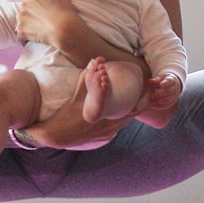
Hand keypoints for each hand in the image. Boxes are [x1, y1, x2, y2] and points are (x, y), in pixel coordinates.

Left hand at [5, 0, 76, 47]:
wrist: (65, 30)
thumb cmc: (64, 12)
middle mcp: (24, 8)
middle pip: (22, 12)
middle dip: (29, 16)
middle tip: (40, 21)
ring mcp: (21, 21)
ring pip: (21, 23)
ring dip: (27, 27)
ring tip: (38, 30)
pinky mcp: (22, 32)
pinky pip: (20, 36)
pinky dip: (24, 38)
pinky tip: (31, 40)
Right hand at [20, 71, 142, 150]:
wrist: (55, 135)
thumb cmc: (66, 113)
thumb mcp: (78, 94)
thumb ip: (88, 78)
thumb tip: (95, 61)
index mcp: (110, 118)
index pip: (136, 109)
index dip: (143, 100)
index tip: (148, 91)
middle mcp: (111, 129)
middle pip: (131, 116)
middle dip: (136, 105)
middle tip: (142, 94)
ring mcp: (107, 136)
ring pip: (123, 123)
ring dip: (126, 114)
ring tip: (129, 103)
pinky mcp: (102, 141)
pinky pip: (114, 130)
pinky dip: (116, 122)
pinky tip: (113, 116)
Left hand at [145, 73, 182, 110]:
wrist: (172, 84)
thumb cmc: (163, 80)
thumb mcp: (160, 77)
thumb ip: (156, 79)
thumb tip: (150, 81)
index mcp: (172, 80)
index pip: (169, 81)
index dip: (165, 84)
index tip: (160, 85)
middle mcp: (175, 88)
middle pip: (168, 92)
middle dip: (159, 94)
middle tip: (151, 95)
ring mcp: (175, 95)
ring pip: (168, 100)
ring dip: (159, 101)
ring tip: (150, 101)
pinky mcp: (172, 101)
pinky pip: (167, 105)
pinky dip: (159, 106)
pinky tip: (152, 106)